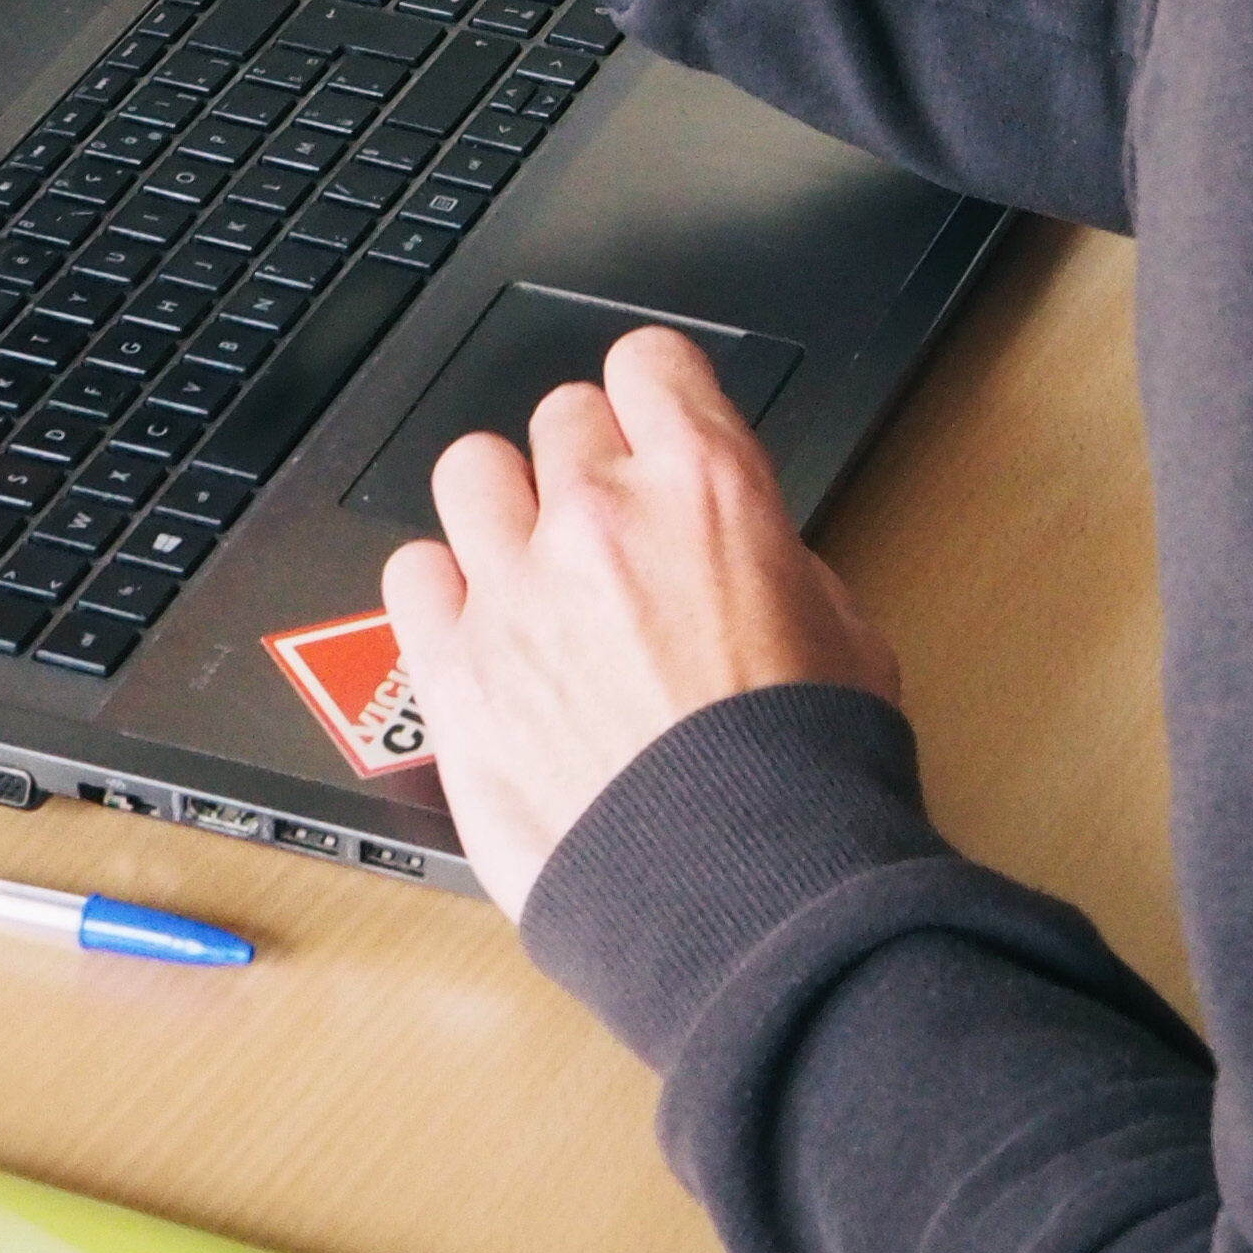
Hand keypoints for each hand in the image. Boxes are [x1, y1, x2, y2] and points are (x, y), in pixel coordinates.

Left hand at [382, 325, 900, 919]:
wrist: (743, 890)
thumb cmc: (802, 776)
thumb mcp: (842, 629)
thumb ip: (773, 561)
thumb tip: (738, 553)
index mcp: (707, 487)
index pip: (648, 361)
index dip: (653, 393)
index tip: (652, 424)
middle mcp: (602, 516)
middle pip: (561, 416)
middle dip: (587, 465)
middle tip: (608, 528)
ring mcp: (518, 589)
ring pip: (472, 468)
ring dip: (504, 509)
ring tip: (530, 566)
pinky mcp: (456, 671)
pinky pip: (410, 572)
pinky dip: (439, 591)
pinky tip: (476, 626)